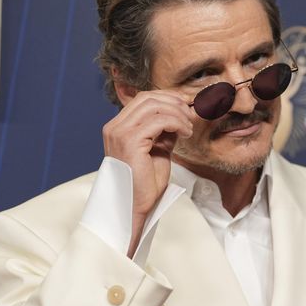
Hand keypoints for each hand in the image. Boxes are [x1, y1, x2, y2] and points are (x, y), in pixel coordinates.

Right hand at [102, 90, 193, 253]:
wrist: (136, 207)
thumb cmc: (145, 183)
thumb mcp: (157, 149)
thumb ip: (163, 131)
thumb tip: (179, 114)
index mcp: (117, 128)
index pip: (142, 100)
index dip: (166, 98)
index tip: (185, 107)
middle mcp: (114, 127)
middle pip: (147, 98)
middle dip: (173, 102)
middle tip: (190, 115)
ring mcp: (120, 133)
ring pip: (154, 106)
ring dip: (177, 113)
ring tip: (188, 128)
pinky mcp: (130, 141)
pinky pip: (159, 121)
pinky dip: (177, 123)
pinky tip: (185, 133)